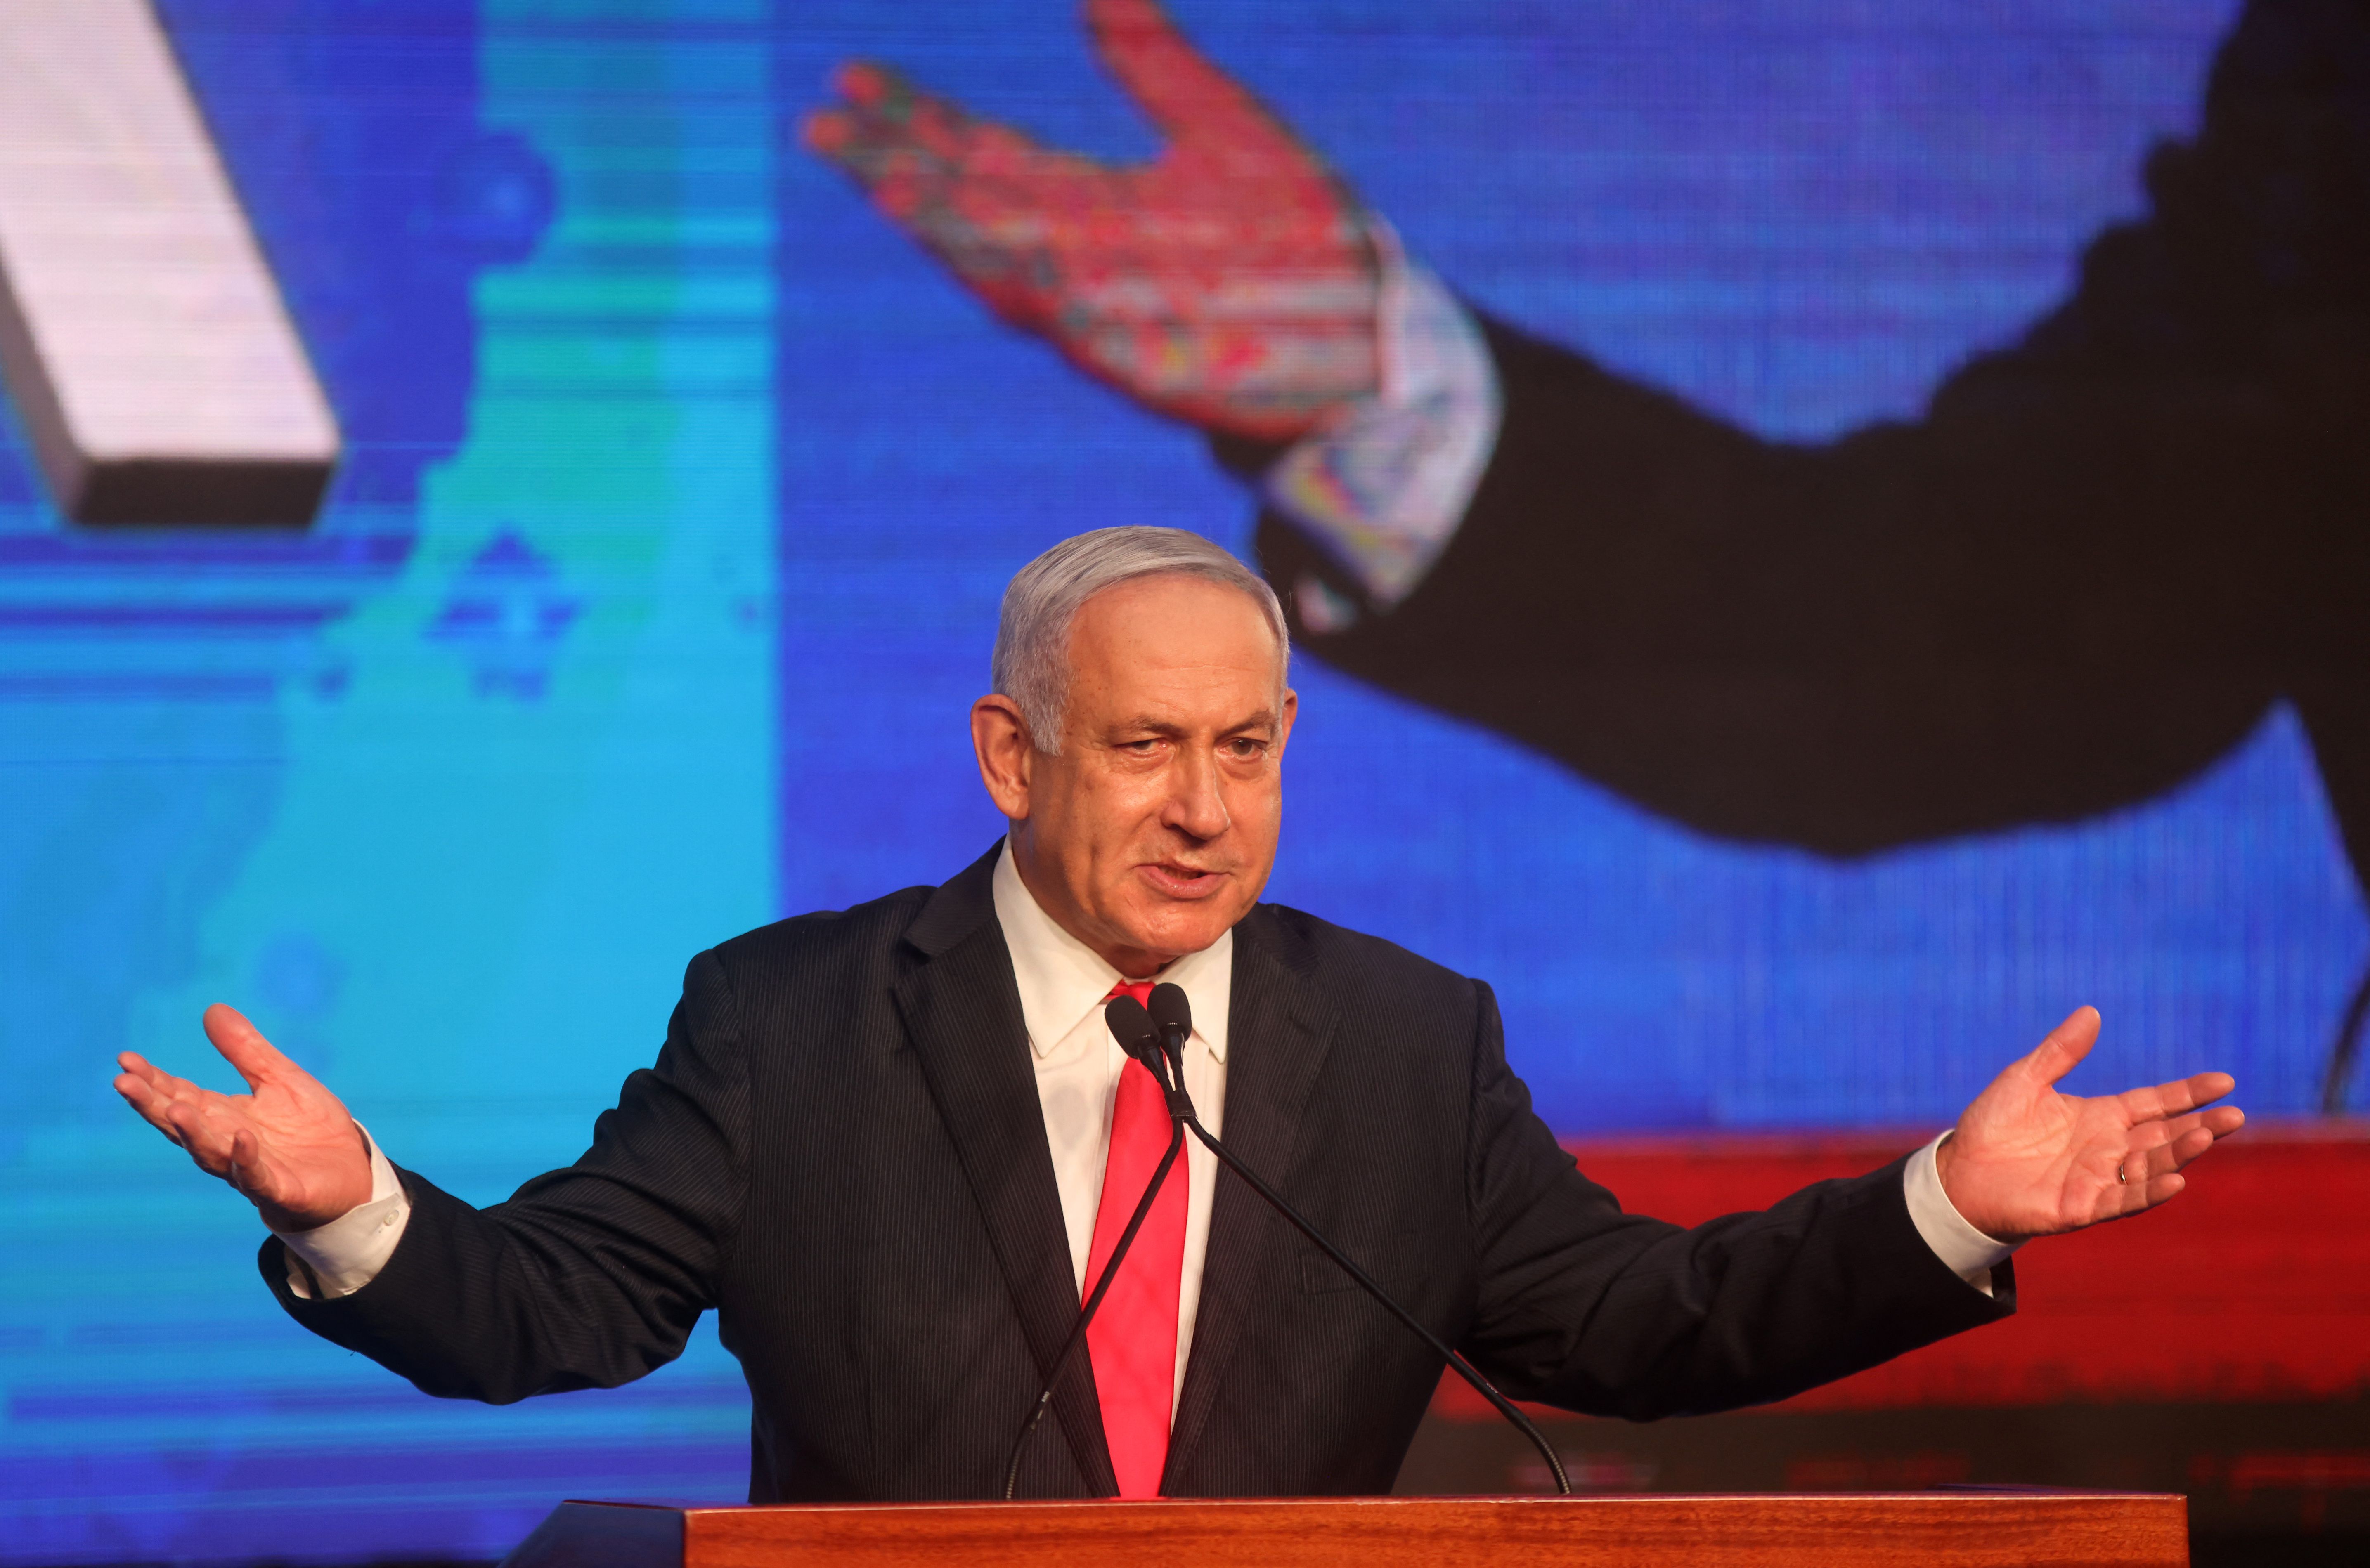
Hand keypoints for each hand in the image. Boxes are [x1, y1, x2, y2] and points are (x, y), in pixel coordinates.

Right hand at [113, 1004, 372, 1233]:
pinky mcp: (280, 1189)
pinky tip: (242, 1138)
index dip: (152, 1080)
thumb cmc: (310, 1129)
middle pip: (182, 1124)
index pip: (179, 1095)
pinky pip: (258, 1175)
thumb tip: (212, 1009)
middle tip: (124, 1082)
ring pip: (211, 1153)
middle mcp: (227, 1143)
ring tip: (175, 1109)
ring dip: (193, 1133)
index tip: (124, 1060)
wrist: (350, 1175)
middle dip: (153, 1105)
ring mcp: (250, 1169)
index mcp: (224, 1116)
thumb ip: (246, 1050)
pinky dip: (248, 1159)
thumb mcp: (281, 1079)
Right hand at [803, 0, 1378, 441]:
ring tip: (884, 180)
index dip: (918, 117)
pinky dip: (1037, 293)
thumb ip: (1155, 63)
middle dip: (896, 165)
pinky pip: (1079, 327)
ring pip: (1001, 265)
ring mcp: (1106, 311)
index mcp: (1090, 202)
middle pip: (969, 203)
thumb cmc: (1295, 233)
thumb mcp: (1221, 123)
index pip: (982, 152)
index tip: (854, 78)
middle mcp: (1081, 256)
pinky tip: (996, 259)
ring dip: (942, 227)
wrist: (1364, 329)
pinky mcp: (1144, 360)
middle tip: (823, 124)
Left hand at [1936, 1006, 2242, 1240]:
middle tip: (2235, 1115)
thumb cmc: (1992, 1126)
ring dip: (2181, 1153)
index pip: (2156, 1103)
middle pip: (2165, 1135)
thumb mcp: (2024, 1079)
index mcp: (2101, 1116)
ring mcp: (2100, 1178)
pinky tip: (2177, 1181)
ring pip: (2152, 1166)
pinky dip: (2151, 1192)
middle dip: (2200, 1126)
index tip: (2225, 1082)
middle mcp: (2109, 1148)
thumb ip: (2059, 1052)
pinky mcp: (2083, 1206)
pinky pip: (2125, 1200)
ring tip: (2207, 1135)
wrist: (1960, 1172)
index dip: (2189, 1094)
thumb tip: (2091, 1011)